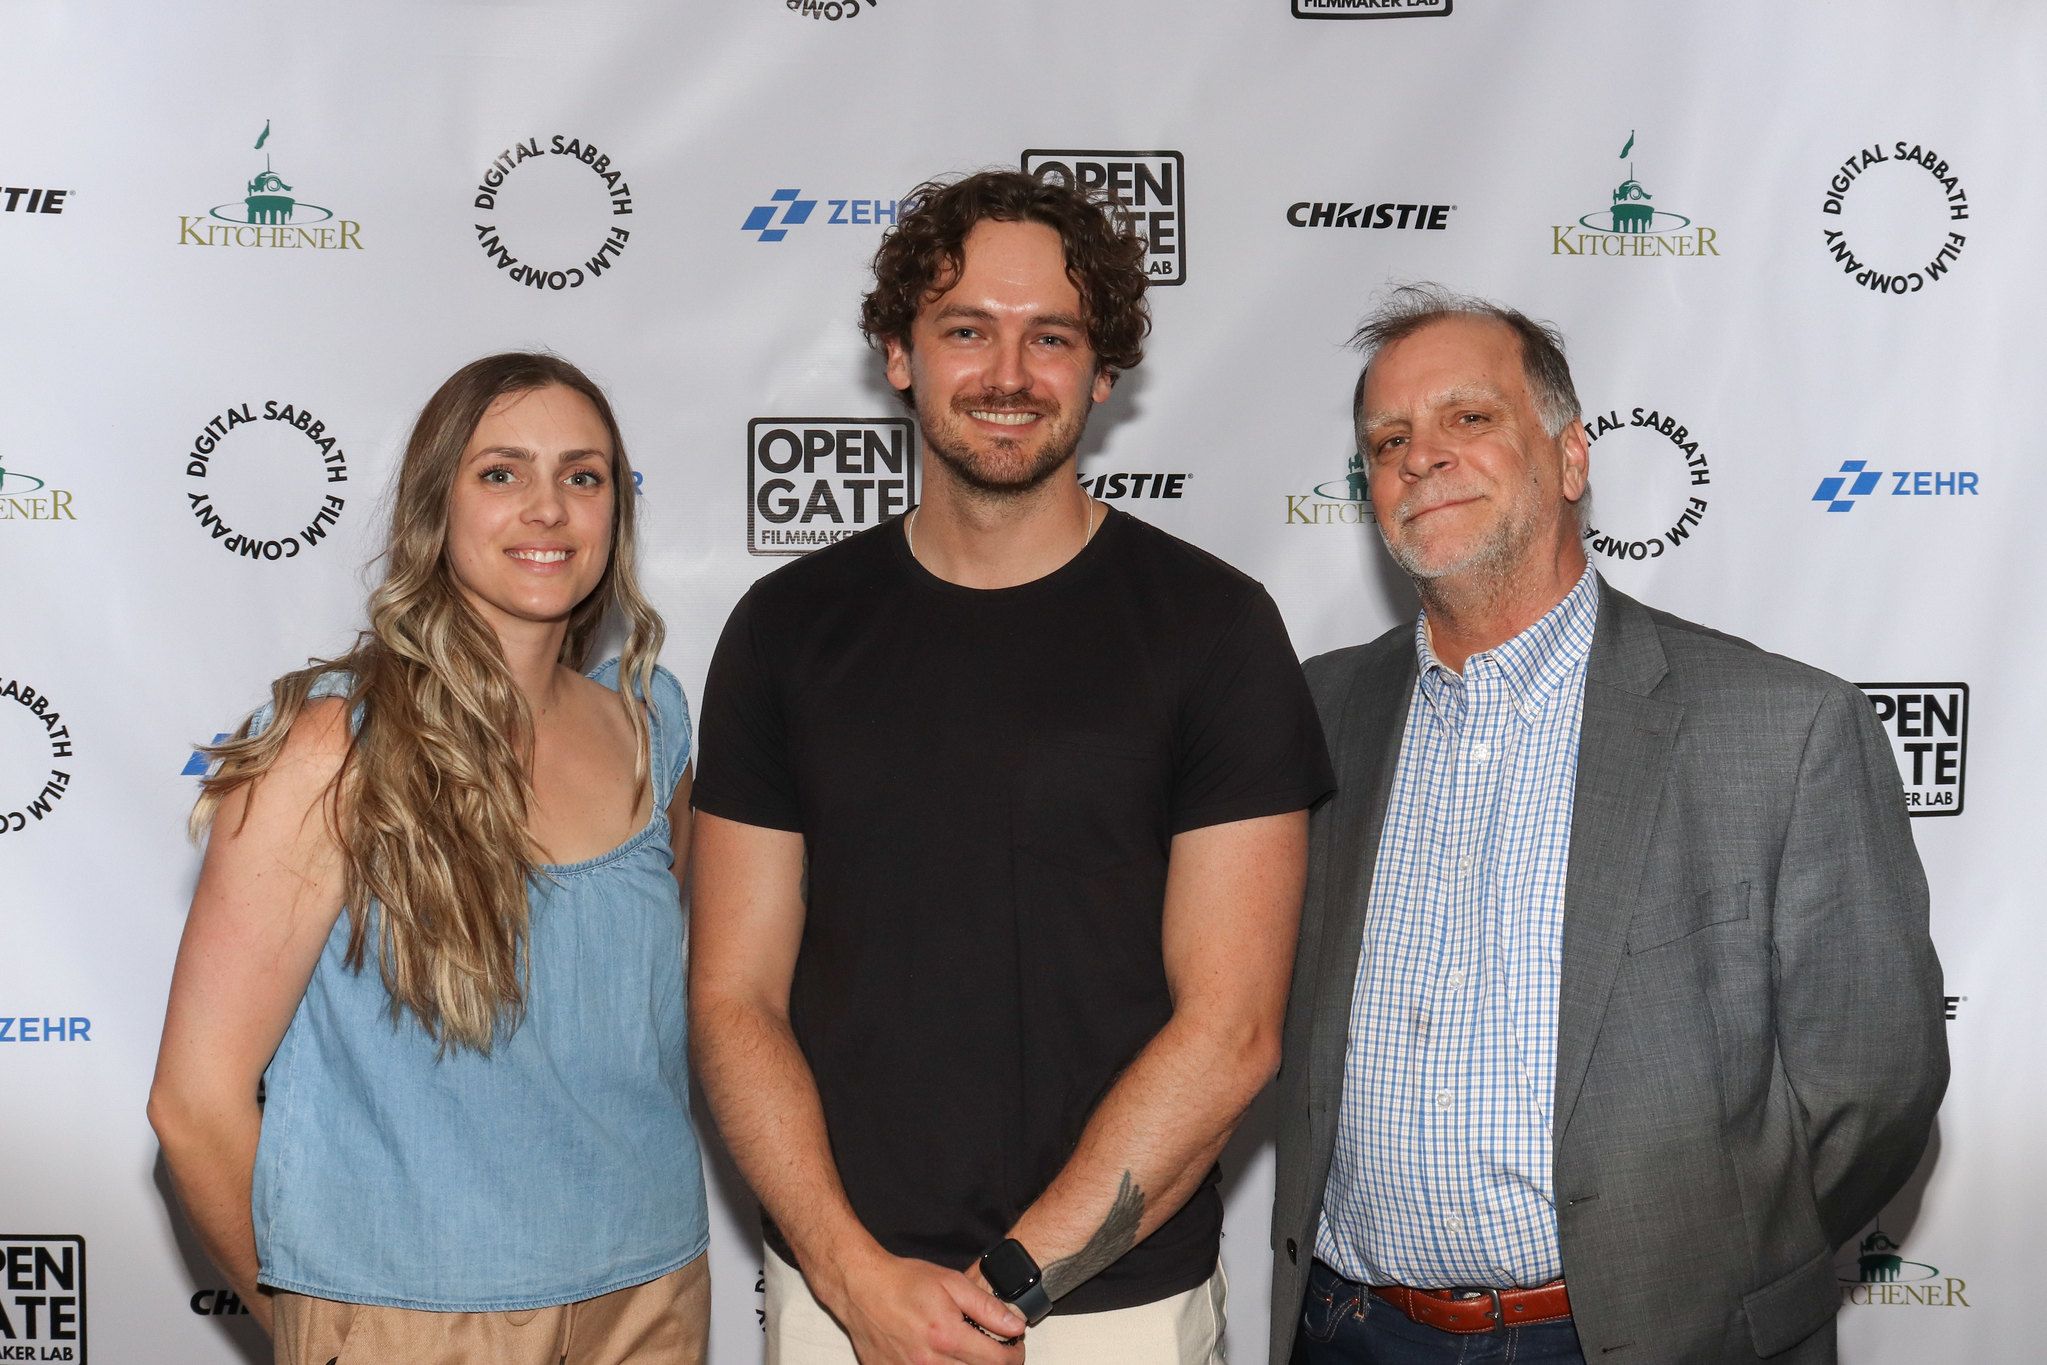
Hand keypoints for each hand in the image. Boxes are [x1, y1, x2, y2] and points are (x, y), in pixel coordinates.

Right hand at [823, 1247, 1024, 1363]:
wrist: (861, 1288)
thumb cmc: (902, 1282)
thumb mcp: (951, 1283)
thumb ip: (986, 1307)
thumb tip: (1015, 1325)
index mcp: (946, 1336)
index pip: (998, 1361)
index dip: (1014, 1355)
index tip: (1014, 1346)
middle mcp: (929, 1362)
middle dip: (994, 1363)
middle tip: (994, 1348)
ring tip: (968, 1351)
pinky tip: (943, 1357)